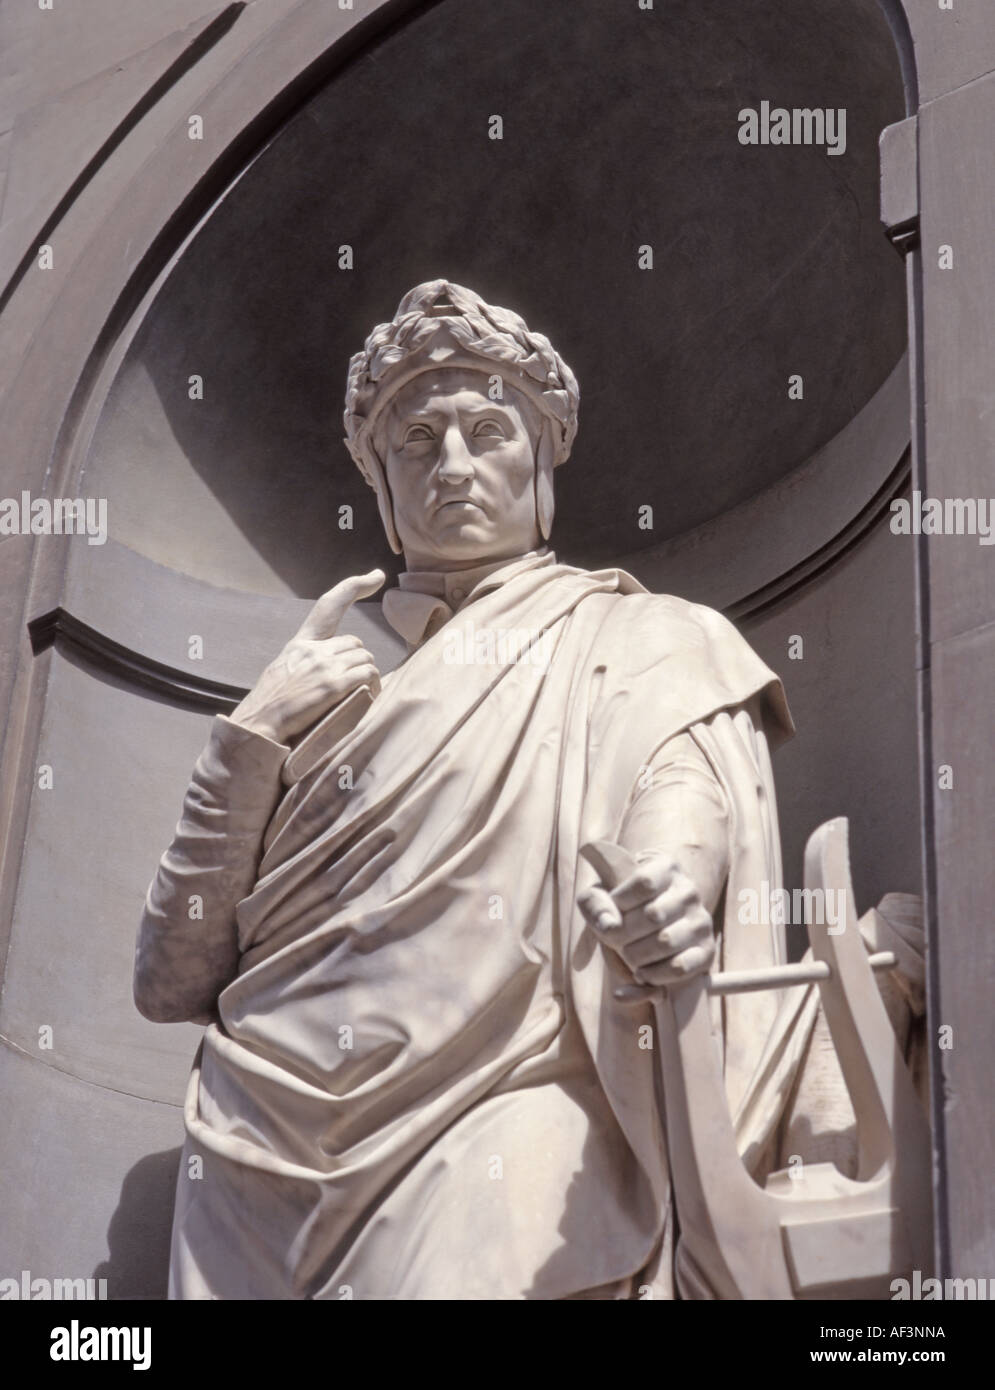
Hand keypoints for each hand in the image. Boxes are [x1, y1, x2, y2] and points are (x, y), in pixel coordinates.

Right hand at [229, 570, 385, 743]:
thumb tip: (328, 661)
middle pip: (355, 643)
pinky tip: (366, 695)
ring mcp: (323, 666)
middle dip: (357, 660)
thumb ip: (306, 658)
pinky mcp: (332, 686)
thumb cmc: (271, 703)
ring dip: (367, 674)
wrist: (258, 723)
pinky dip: (372, 685)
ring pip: (365, 659)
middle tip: (352, 680)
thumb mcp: (284, 668)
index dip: (355, 586)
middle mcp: (313, 649)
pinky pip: (367, 675)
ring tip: (359, 691)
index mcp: (300, 642)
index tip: (377, 576)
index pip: (329, 605)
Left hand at [578, 853, 715, 999]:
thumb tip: (609, 925)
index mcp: (666, 868)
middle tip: (615, 940)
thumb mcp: (600, 898)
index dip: (621, 901)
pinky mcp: (706, 951)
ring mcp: (701, 921)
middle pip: (653, 914)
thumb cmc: (620, 909)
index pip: (644, 881)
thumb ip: (595, 905)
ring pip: (665, 942)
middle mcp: (689, 891)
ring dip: (636, 955)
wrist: (646, 931)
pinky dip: (655, 975)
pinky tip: (642, 972)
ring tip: (628, 955)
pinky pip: (680, 967)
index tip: (613, 910)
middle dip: (624, 933)